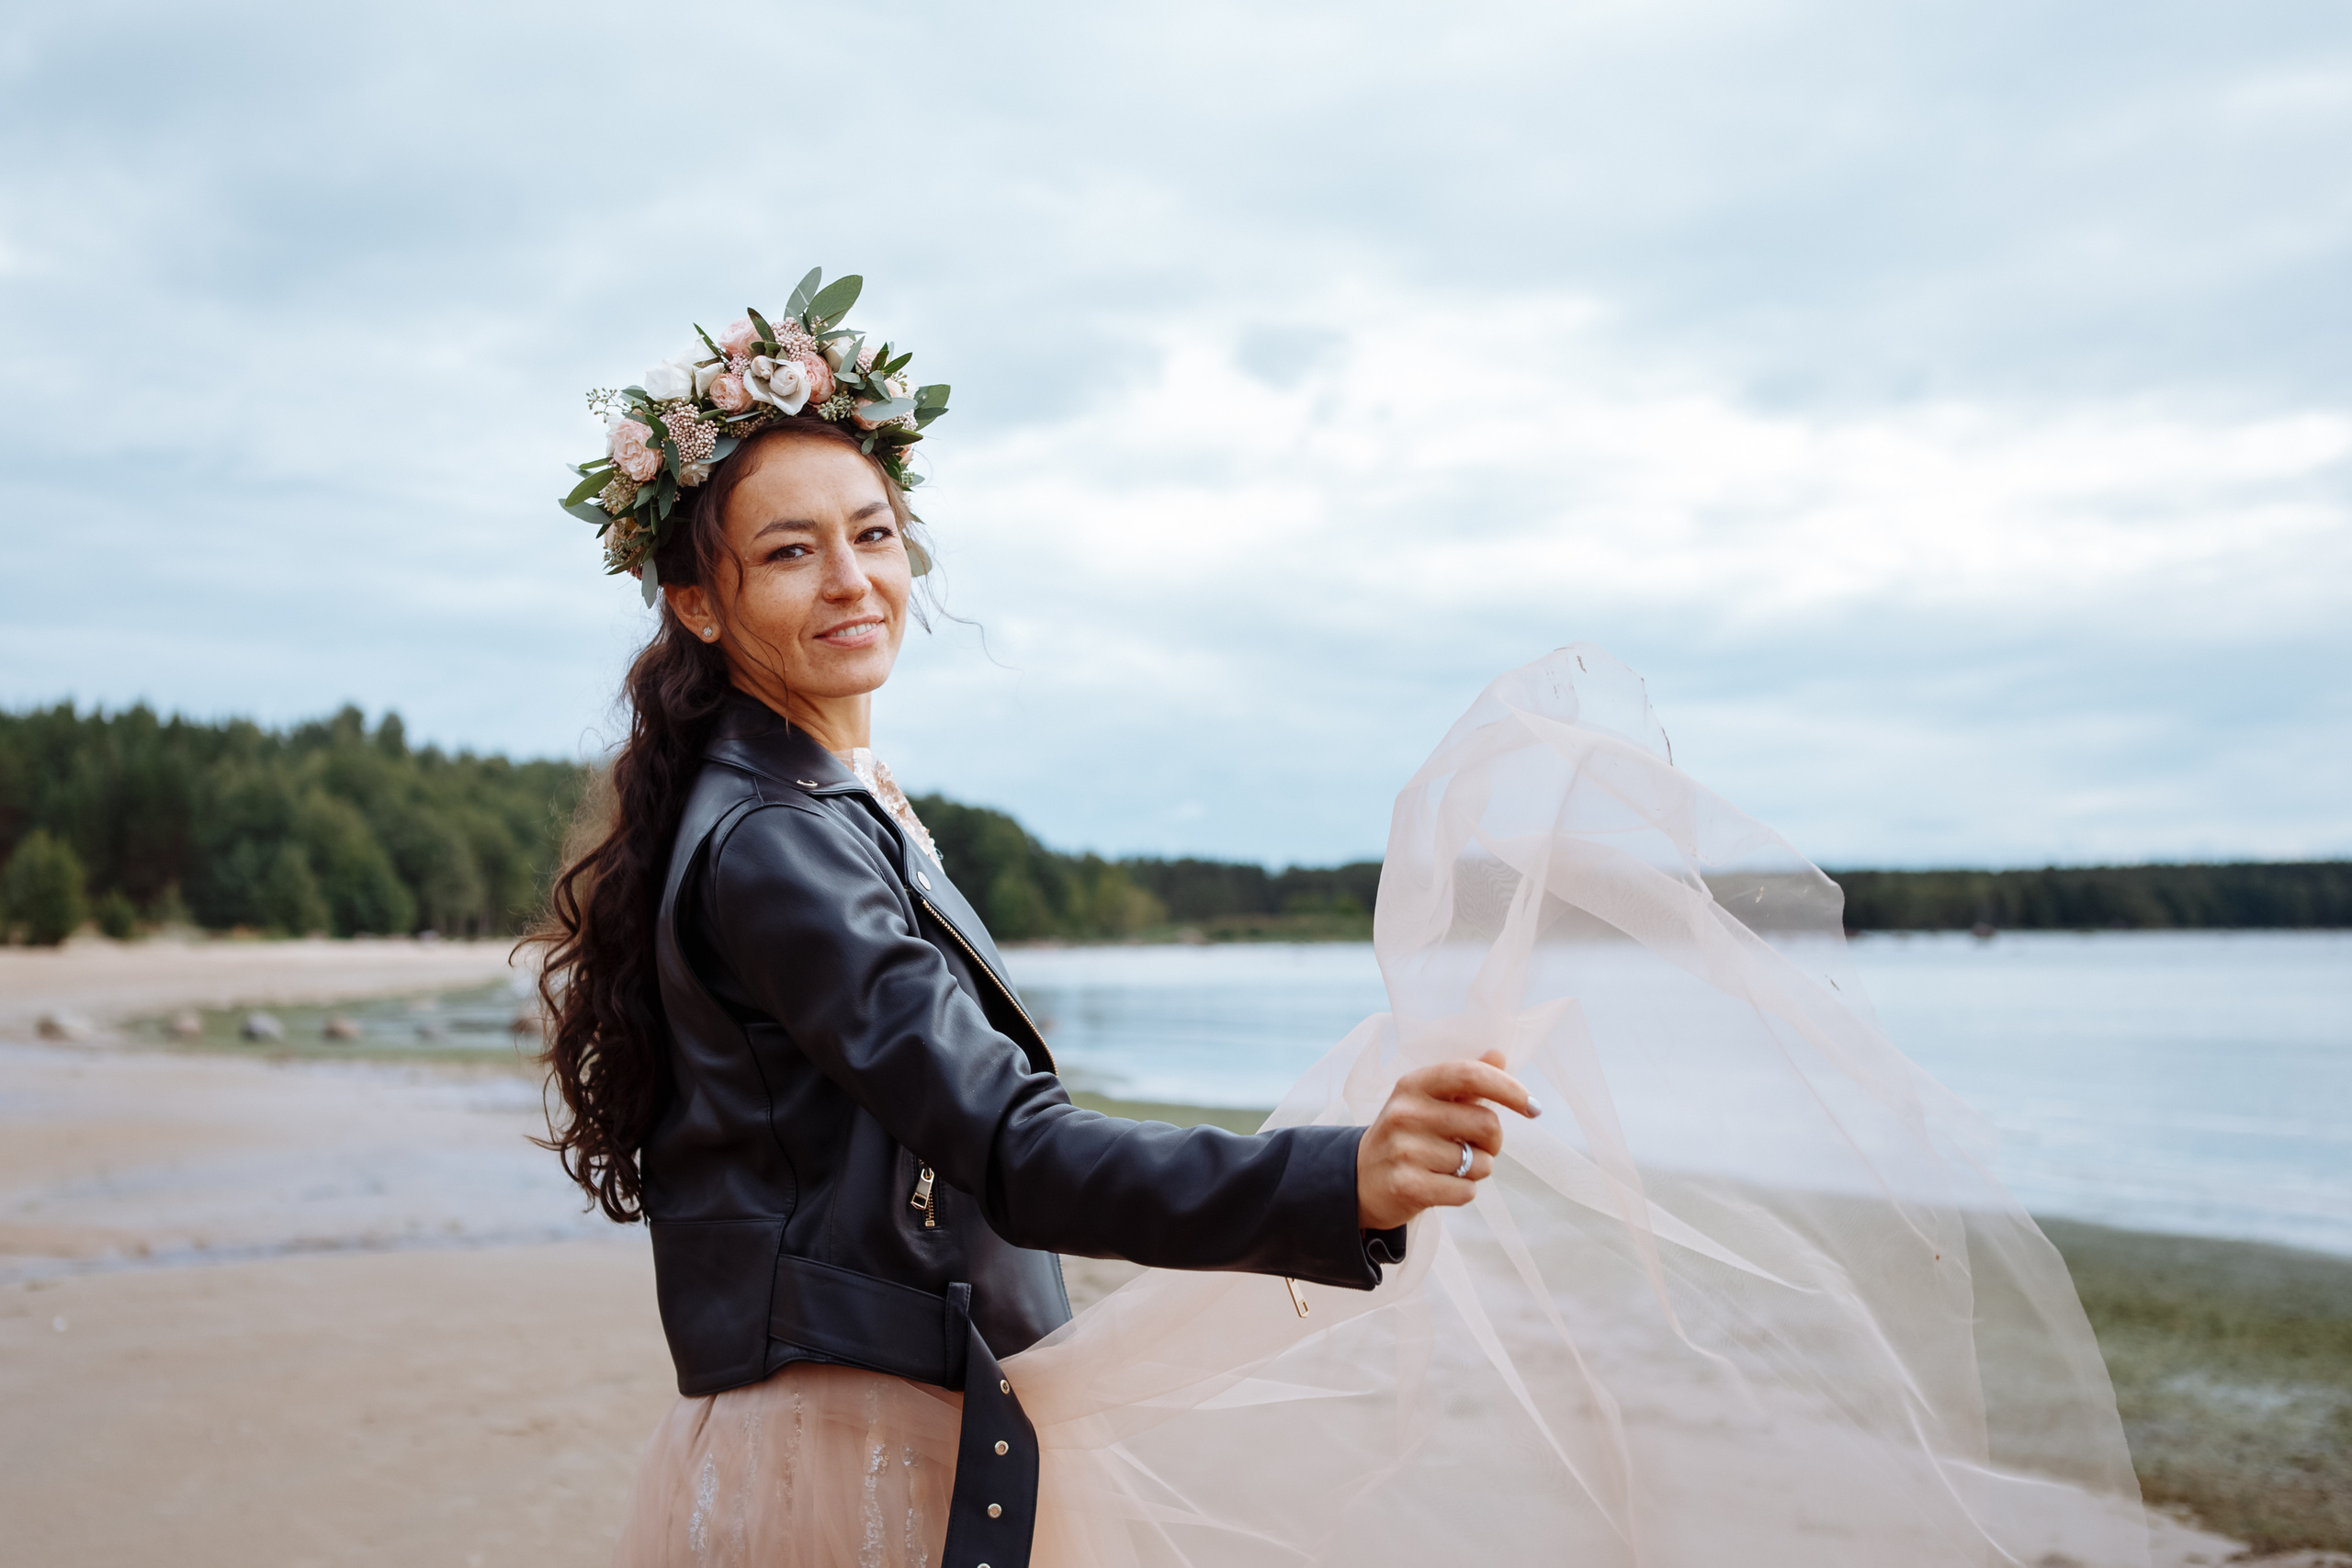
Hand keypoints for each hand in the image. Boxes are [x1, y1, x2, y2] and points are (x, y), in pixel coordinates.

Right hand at [1356, 1048, 1537, 1230]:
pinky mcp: (1407, 1185)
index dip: (1509, 1089)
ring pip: (1479, 1163)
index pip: (1471, 1075)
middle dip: (1493, 1141)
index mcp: (1415, 1084)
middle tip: (1475, 1146)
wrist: (1361, 1178)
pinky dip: (1463, 1192)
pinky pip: (1466, 1191)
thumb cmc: (1408, 1135)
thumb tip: (1499, 1055)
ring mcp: (1404, 1150)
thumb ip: (1466, 1080)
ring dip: (1476, 1169)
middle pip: (1487, 1123)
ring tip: (1448, 1167)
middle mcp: (1406, 1113)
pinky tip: (1440, 1185)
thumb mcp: (1428, 1101)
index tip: (1534, 1107)